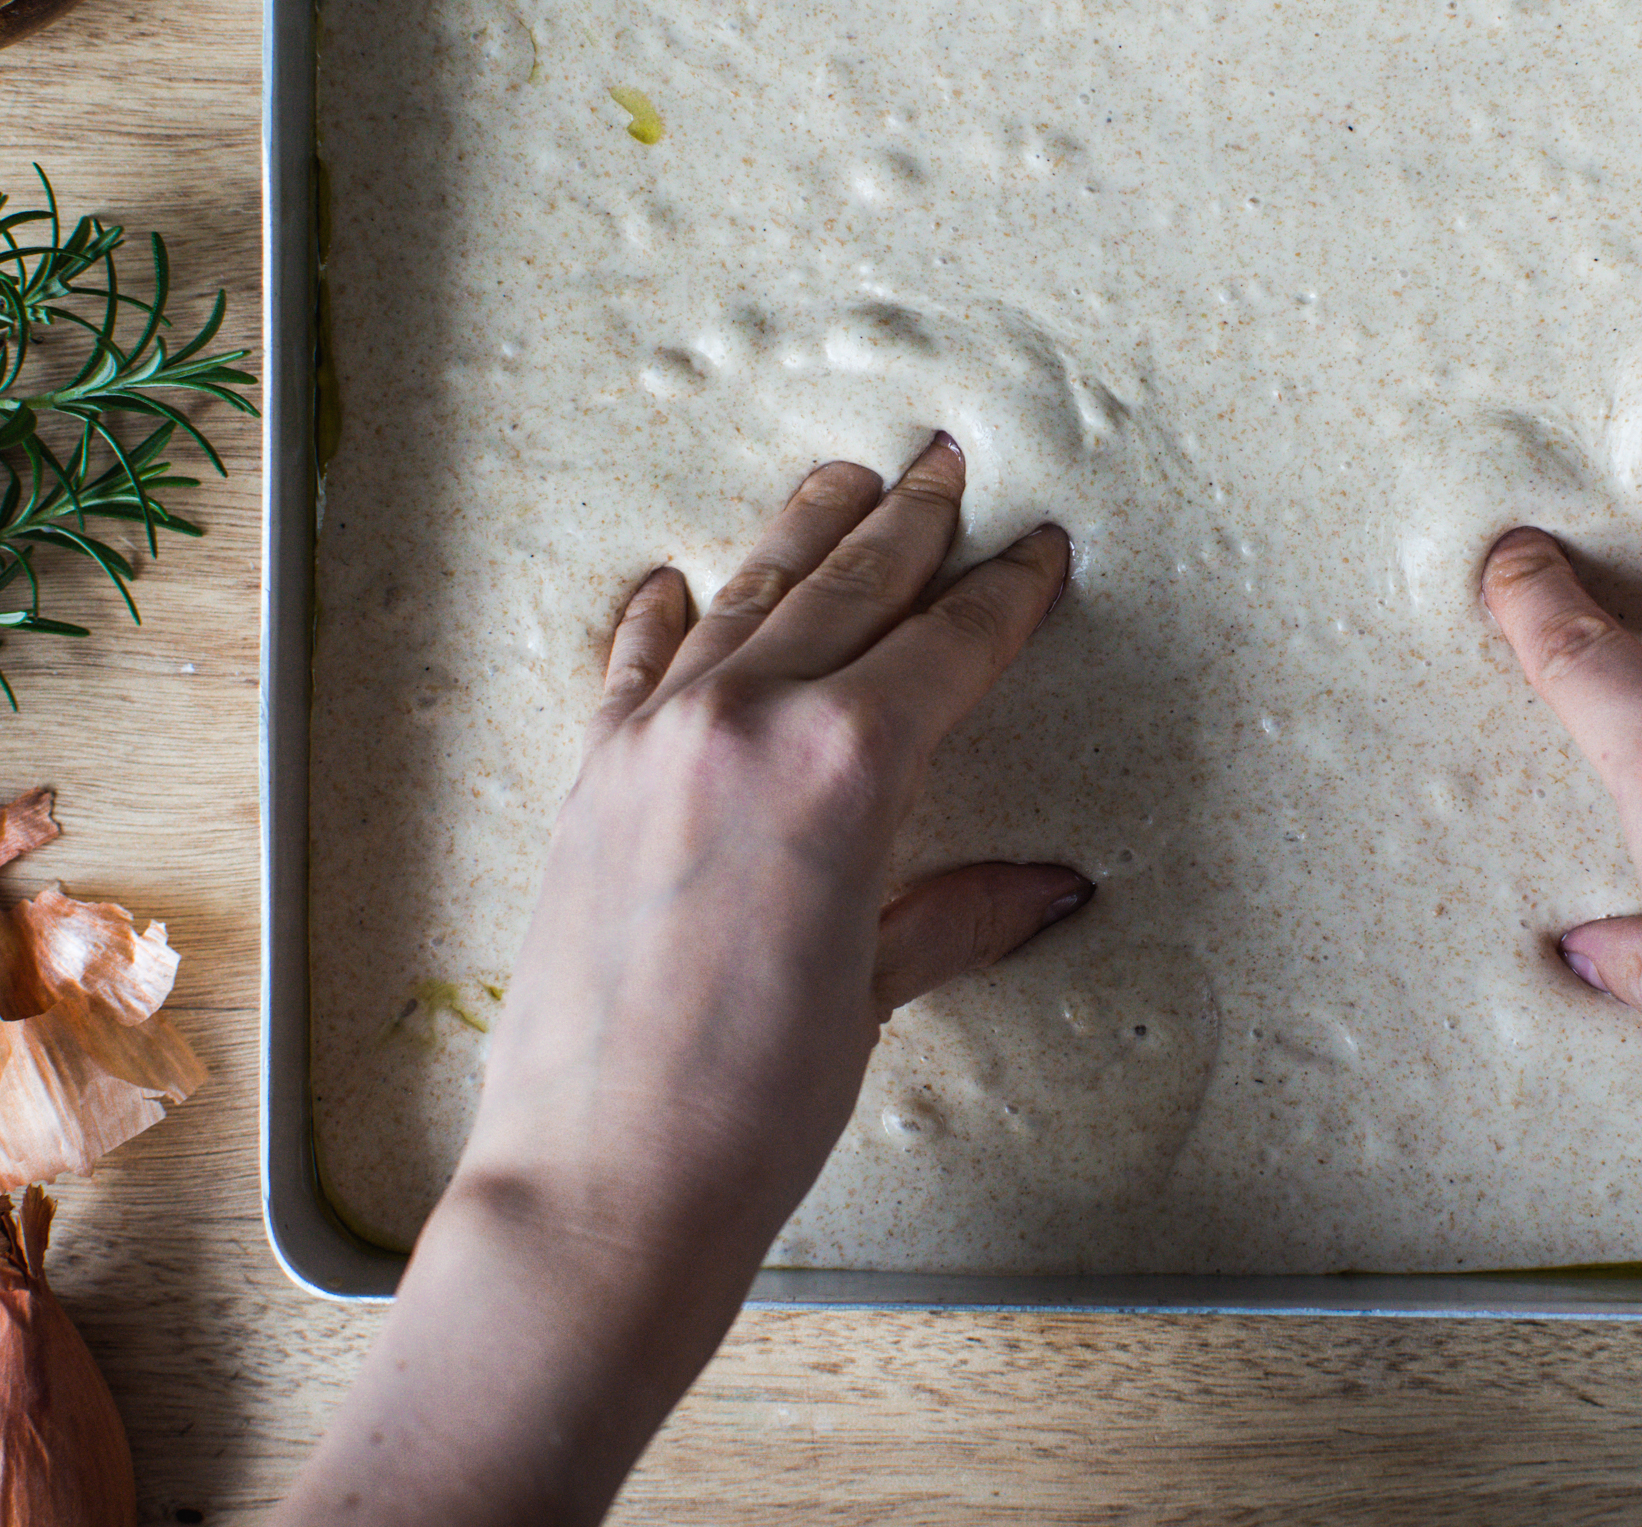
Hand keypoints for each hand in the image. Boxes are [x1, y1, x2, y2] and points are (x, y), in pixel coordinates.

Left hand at [460, 433, 1082, 1257]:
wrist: (599, 1178)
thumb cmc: (751, 1105)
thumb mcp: (875, 992)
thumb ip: (958, 913)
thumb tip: (1049, 887)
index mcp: (842, 763)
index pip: (948, 645)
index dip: (1006, 592)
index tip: (1039, 548)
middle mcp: (744, 720)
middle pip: (850, 588)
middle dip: (909, 521)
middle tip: (948, 464)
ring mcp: (655, 738)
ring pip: (748, 598)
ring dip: (804, 534)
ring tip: (844, 479)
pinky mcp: (592, 778)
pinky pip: (637, 661)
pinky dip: (665, 614)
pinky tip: (675, 580)